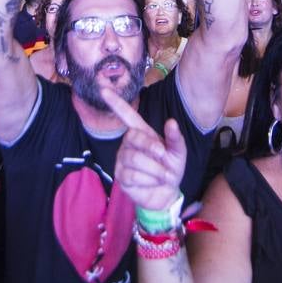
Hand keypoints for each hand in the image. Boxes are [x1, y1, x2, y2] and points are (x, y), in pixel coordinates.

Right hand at [101, 87, 186, 212]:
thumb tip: (171, 122)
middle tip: (165, 157)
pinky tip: (153, 182)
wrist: (167, 193)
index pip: (127, 115)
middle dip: (152, 148)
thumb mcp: (178, 152)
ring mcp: (122, 159)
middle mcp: (128, 143)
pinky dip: (148, 181)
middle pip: (133, 137)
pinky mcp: (120, 176)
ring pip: (134, 159)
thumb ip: (175, 138)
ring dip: (155, 169)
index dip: (116, 102)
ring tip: (164, 175)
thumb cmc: (170, 168)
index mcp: (141, 133)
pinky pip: (132, 175)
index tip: (103, 89)